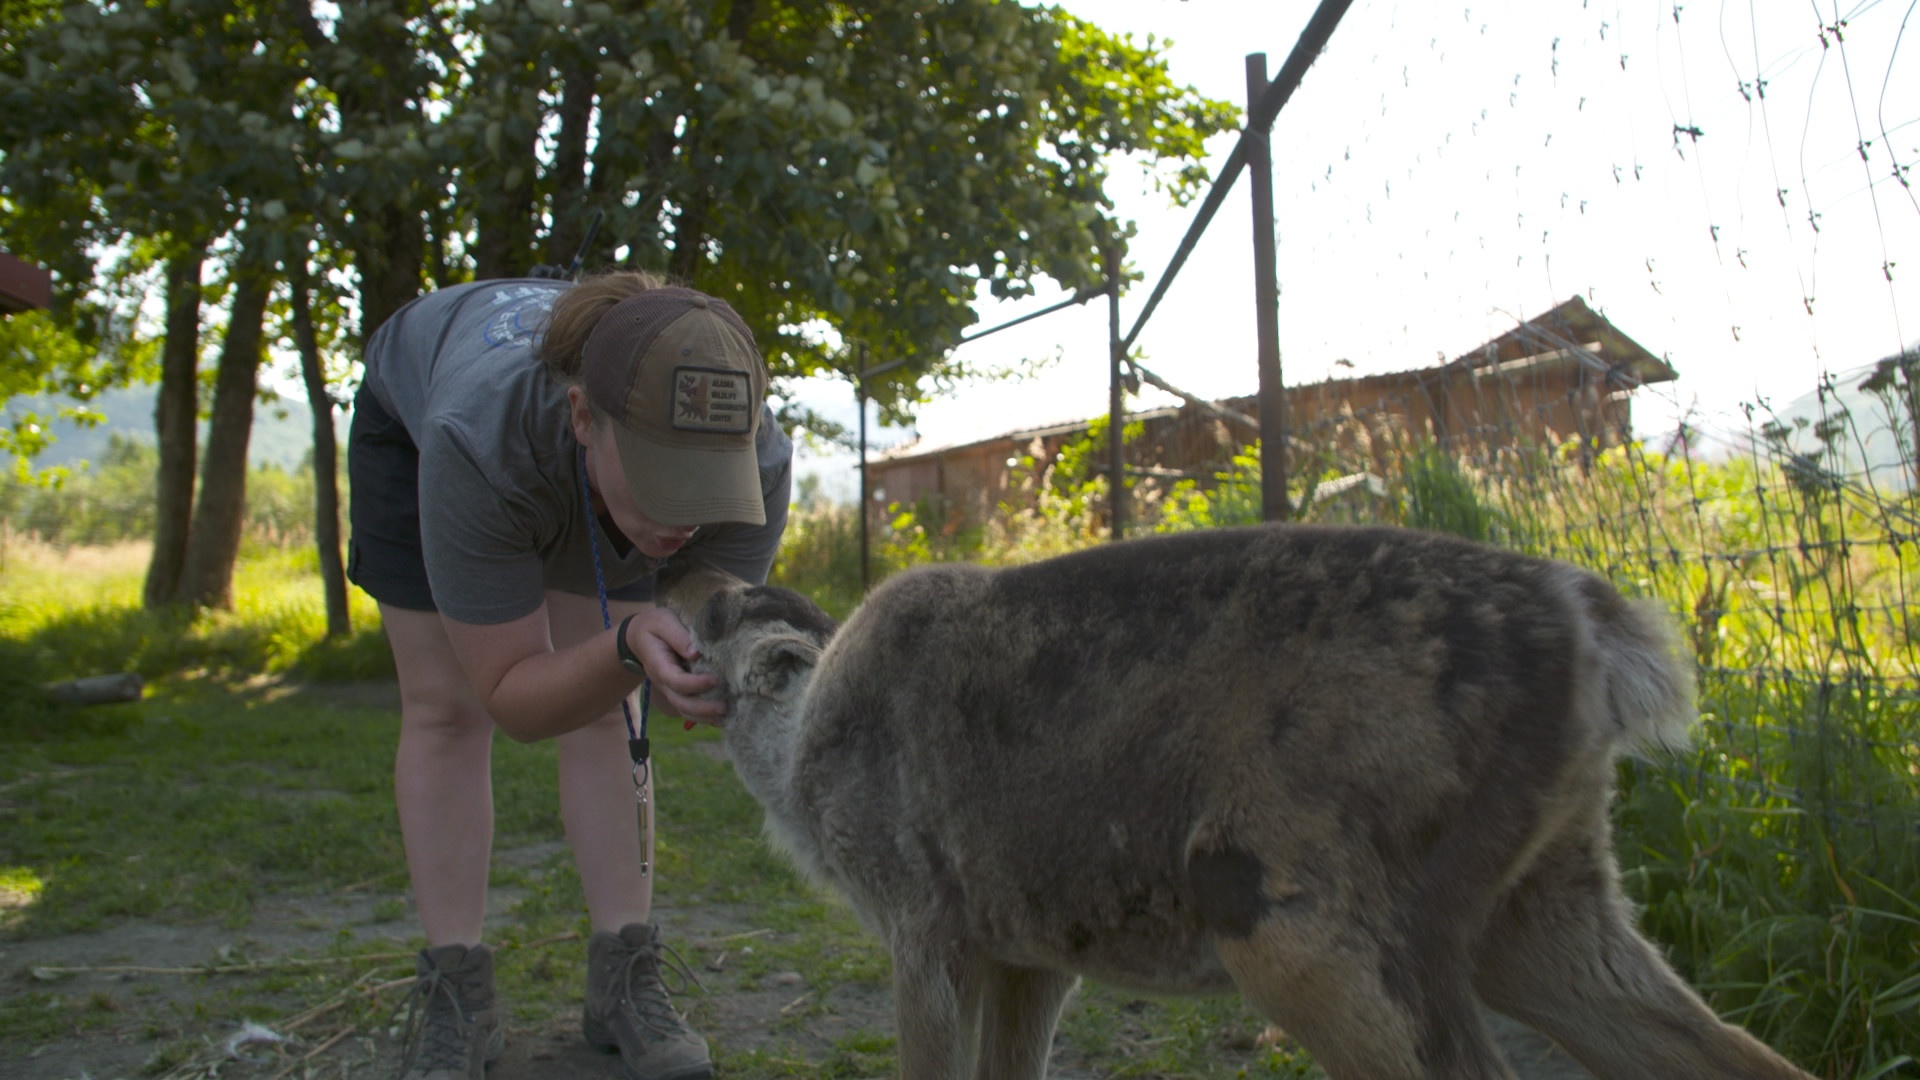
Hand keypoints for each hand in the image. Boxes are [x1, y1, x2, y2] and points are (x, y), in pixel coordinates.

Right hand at [624, 608, 725, 723]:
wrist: (639, 636)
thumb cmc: (654, 626)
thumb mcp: (663, 622)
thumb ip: (678, 635)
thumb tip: (696, 652)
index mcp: (659, 664)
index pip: (676, 680)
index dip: (696, 684)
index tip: (716, 679)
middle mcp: (664, 682)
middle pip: (681, 702)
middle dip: (703, 708)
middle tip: (724, 707)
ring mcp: (670, 689)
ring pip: (685, 710)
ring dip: (705, 716)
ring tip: (727, 715)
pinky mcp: (678, 691)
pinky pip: (689, 709)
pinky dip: (704, 716)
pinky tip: (721, 718)